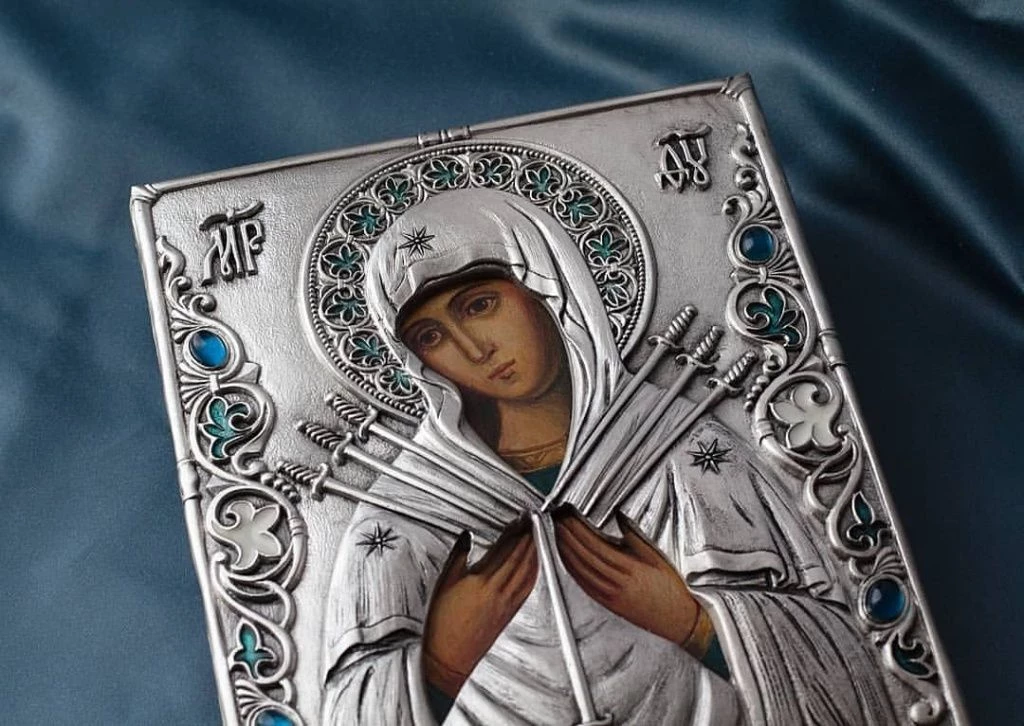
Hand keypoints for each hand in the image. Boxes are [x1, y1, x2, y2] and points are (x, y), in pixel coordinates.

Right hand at [423, 524, 537, 697]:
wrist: (449, 657)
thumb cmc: (443, 624)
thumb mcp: (444, 584)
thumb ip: (458, 556)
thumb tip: (466, 537)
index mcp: (482, 581)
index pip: (504, 549)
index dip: (514, 532)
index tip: (519, 519)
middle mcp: (499, 591)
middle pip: (519, 557)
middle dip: (527, 537)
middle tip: (530, 522)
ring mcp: (507, 603)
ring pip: (527, 571)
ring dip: (533, 551)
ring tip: (535, 537)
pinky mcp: (510, 612)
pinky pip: (527, 586)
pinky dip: (533, 571)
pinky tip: (534, 564)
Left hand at [555, 509, 701, 646]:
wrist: (676, 620)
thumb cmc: (670, 589)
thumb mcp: (657, 557)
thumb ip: (635, 535)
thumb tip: (619, 515)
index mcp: (630, 569)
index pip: (595, 544)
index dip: (578, 529)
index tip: (569, 516)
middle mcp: (617, 583)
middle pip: (584, 555)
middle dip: (567, 536)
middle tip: (558, 520)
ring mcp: (610, 595)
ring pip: (580, 570)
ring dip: (565, 551)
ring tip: (558, 534)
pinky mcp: (607, 603)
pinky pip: (583, 584)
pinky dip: (572, 569)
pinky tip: (567, 558)